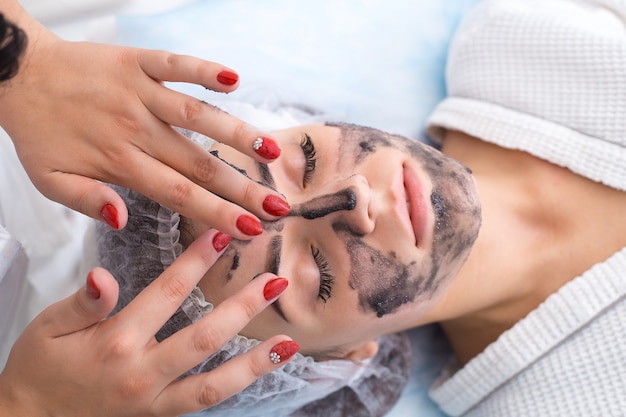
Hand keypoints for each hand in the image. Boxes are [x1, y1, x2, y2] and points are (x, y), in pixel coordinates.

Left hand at [0, 2, 289, 239]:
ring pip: (195, 115)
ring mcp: (139, 93)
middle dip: (242, 188)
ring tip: (271, 152)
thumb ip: (87, 201)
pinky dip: (203, 70)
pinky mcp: (138, 62)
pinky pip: (175, 65)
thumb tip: (123, 220)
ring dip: (236, 133)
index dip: (216, 214)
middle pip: (198, 163)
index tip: (250, 231)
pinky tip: (234, 79)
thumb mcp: (48, 180)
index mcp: (119, 162)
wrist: (18, 75)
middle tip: (279, 207)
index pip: (178, 194)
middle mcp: (135, 129)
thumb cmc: (39, 132)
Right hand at [0, 230, 295, 416]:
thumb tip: (103, 276)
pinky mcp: (160, 416)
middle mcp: (142, 372)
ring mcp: (155, 400)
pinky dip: (237, 386)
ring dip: (255, 361)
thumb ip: (82, 303)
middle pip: (204, 336)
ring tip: (290, 342)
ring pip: (214, 383)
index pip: (168, 292)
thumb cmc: (40, 369)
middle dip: (243, 308)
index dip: (197, 261)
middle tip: (276, 282)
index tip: (223, 234)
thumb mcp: (48, 327)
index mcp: (116, 341)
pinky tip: (263, 368)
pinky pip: (205, 402)